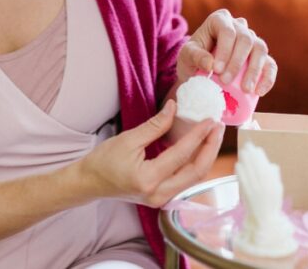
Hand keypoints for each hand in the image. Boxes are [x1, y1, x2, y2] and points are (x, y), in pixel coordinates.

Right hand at [79, 99, 224, 207]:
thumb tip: (174, 108)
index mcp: (148, 179)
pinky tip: (199, 147)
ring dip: (205, 156)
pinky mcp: (162, 197)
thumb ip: (155, 126)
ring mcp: (161, 199)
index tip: (210, 120)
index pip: (181, 155)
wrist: (90, 182)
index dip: (198, 136)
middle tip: (217, 127)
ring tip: (212, 135)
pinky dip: (195, 163)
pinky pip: (185, 180)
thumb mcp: (128, 139)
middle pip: (196, 173)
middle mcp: (158, 194)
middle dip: (210, 148)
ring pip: (194, 178)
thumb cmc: (104, 161)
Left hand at [176, 9, 276, 94]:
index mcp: (220, 20)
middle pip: (245, 39)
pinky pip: (270, 64)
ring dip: (255, 70)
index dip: (224, 50)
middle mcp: (239, 26)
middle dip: (237, 62)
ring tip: (245, 89)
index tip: (216, 70)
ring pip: (260, 49)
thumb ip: (195, 56)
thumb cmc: (192, 59)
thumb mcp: (186, 56)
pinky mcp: (261, 56)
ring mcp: (252, 39)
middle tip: (225, 81)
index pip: (227, 31)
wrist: (199, 70)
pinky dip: (267, 78)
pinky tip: (260, 91)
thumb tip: (211, 64)